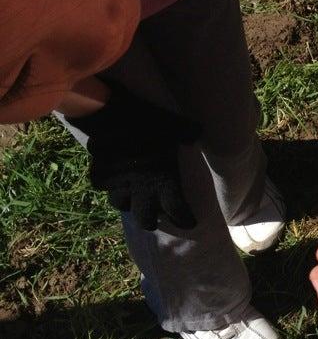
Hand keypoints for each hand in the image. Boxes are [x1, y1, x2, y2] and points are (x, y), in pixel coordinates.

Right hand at [66, 83, 199, 230]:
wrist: (111, 115)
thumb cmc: (149, 122)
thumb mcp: (176, 126)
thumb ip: (188, 133)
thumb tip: (197, 132)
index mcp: (165, 182)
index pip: (178, 211)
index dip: (184, 220)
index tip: (190, 223)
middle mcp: (142, 190)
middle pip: (146, 220)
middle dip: (152, 222)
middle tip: (158, 218)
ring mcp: (119, 186)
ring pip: (122, 206)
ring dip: (130, 205)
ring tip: (134, 200)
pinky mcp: (100, 177)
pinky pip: (104, 189)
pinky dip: (109, 187)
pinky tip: (113, 182)